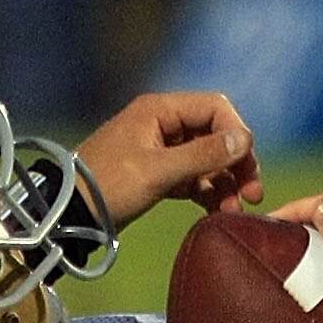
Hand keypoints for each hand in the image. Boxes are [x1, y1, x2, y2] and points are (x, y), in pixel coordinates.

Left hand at [76, 91, 261, 230]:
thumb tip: (244, 140)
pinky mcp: (158, 173)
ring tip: (236, 209)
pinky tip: (218, 210)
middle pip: (215, 134)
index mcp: (160, 110)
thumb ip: (202, 155)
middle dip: (236, 163)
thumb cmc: (109, 186)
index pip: (215, 107)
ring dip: (225, 181)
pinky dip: (208, 191)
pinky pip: (193, 176)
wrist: (70, 215)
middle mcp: (163, 123)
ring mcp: (161, 149)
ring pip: (207, 158)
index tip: (248, 165)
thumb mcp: (158, 171)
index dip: (236, 133)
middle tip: (253, 193)